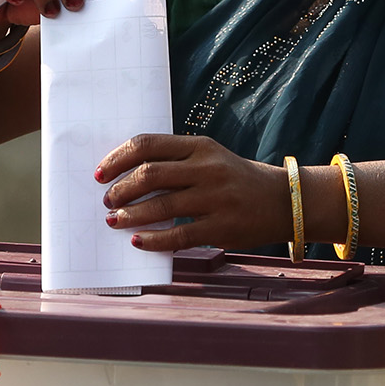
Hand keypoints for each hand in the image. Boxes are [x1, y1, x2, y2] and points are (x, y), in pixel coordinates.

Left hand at [94, 135, 286, 251]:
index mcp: (200, 146)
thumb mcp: (211, 158)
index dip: (117, 159)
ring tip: (114, 220)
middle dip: (121, 189)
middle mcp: (207, 168)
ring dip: (131, 215)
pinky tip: (138, 241)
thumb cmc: (237, 179)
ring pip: (161, 205)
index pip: (148, 144)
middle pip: (150, 174)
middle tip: (107, 201)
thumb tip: (126, 178)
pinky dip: (153, 239)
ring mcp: (216, 198)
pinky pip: (179, 235)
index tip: (100, 173)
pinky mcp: (222, 226)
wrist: (284, 201)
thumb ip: (176, 162)